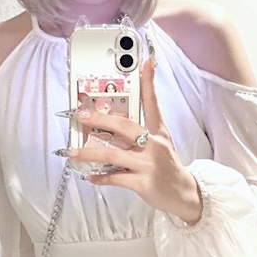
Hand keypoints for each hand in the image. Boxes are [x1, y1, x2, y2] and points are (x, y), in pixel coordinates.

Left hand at [66, 59, 202, 224]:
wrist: (184, 194)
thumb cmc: (167, 166)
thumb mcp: (161, 143)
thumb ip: (141, 131)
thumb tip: (111, 122)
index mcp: (160, 131)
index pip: (153, 102)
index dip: (149, 81)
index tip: (146, 62)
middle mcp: (155, 144)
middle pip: (124, 126)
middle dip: (99, 119)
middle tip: (81, 115)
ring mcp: (149, 164)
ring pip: (113, 153)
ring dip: (89, 153)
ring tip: (72, 153)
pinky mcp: (143, 183)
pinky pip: (115, 177)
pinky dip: (100, 176)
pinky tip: (90, 175)